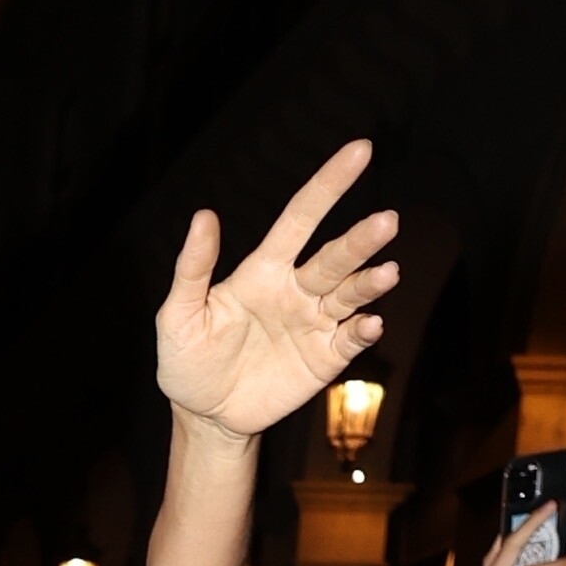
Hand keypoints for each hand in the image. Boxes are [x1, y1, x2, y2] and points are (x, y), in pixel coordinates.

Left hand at [155, 139, 398, 437]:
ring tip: (388, 272)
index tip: (360, 150)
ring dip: (369, 283)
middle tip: (387, 221)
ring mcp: (313, 324)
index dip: (329, 184)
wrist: (203, 415)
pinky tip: (371, 323)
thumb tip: (203, 216)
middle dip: (361, 239)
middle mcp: (296, 290)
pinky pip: (350, 341)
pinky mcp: (324, 359)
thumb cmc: (187, 360)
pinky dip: (363, 332)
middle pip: (334, 256)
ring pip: (350, 294)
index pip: (301, 217)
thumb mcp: (177, 315)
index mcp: (264, 270)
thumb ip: (192, 269)